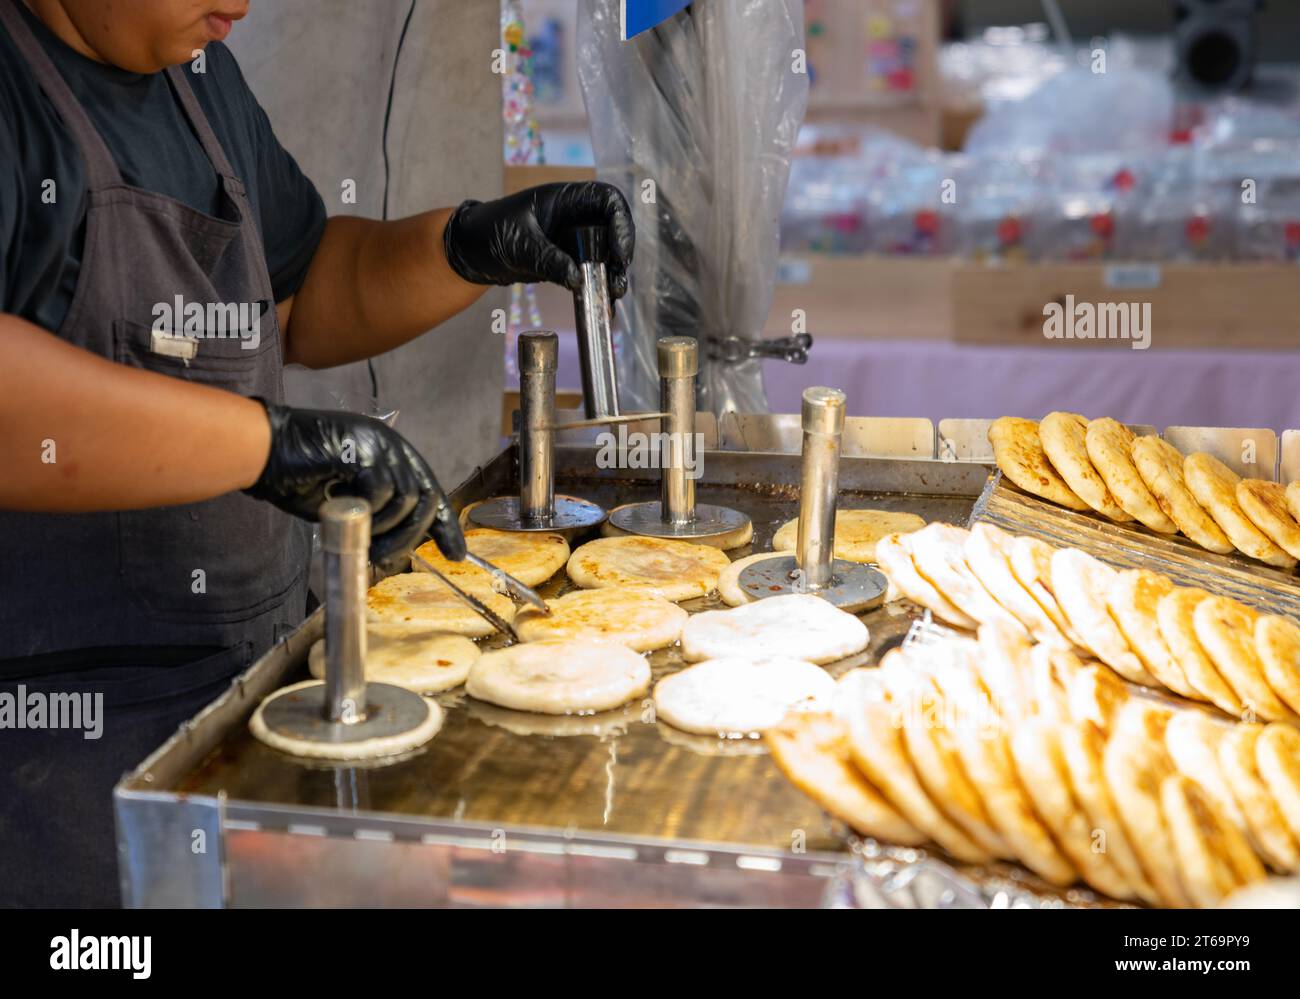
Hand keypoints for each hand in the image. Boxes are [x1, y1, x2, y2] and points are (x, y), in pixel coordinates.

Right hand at [244, 403, 464, 569]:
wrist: (262, 452)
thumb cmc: (297, 475)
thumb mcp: (347, 502)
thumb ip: (375, 514)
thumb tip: (393, 546)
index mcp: (391, 456)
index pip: (430, 492)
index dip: (444, 526)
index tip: (455, 554)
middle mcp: (391, 446)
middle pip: (424, 498)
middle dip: (412, 535)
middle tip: (388, 557)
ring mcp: (378, 445)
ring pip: (405, 498)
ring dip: (384, 526)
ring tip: (358, 532)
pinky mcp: (362, 450)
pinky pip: (382, 491)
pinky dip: (368, 511)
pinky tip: (345, 511)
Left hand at [442, 182, 634, 297]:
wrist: (471, 252)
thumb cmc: (489, 232)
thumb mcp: (518, 244)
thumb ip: (547, 259)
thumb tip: (576, 279)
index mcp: (566, 198)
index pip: (608, 201)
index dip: (621, 223)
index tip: (619, 253)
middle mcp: (575, 217)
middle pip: (614, 230)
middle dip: (620, 256)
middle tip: (617, 282)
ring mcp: (574, 240)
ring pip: (607, 255)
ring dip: (613, 275)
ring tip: (612, 296)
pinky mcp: (569, 262)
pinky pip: (592, 273)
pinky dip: (600, 288)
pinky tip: (603, 305)